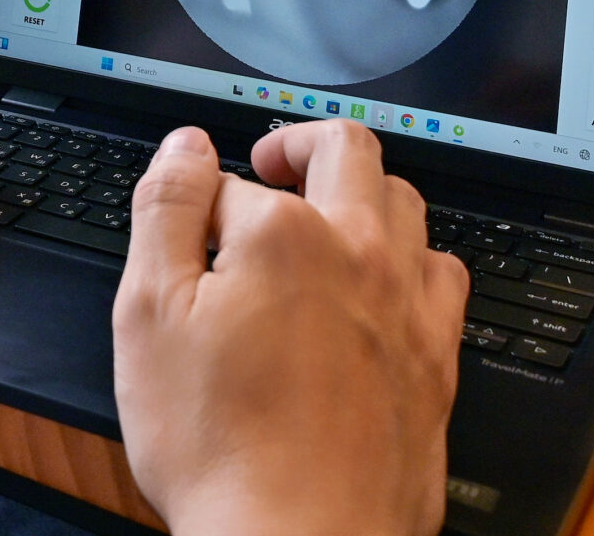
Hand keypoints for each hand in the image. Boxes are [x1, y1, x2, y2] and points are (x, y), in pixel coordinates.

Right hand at [113, 121, 468, 535]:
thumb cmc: (221, 450)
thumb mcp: (147, 317)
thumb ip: (164, 212)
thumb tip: (185, 148)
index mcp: (283, 234)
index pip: (233, 183)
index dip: (201, 201)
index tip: (187, 226)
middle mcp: (359, 252)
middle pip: (344, 151)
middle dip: (298, 143)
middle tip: (268, 165)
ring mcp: (408, 304)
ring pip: (405, 201)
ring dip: (362, 189)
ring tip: (326, 213)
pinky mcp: (437, 357)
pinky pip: (445, 274)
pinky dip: (413, 258)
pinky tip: (386, 282)